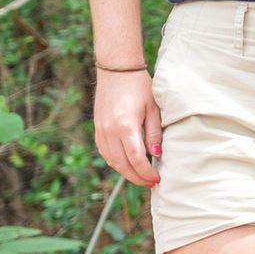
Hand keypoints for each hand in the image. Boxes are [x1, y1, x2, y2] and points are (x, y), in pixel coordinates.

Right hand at [93, 68, 162, 186]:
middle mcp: (109, 130)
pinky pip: (105, 152)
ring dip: (126, 172)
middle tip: (150, 183)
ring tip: (140, 177)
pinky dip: (115, 162)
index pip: (136, 159)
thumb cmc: (139, 86)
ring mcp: (100, 130)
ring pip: (111, 160)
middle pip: (122, 164)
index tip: (157, 179)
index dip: (146, 172)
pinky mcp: (97, 128)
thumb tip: (155, 155)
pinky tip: (127, 165)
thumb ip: (154, 133)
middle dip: (137, 177)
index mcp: (125, 125)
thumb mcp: (153, 108)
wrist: (116, 69)